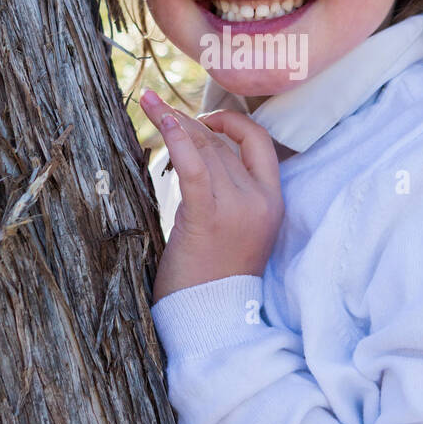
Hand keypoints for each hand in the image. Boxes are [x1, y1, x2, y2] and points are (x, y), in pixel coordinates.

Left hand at [140, 89, 284, 301]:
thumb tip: (200, 153)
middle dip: (190, 123)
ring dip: (175, 122)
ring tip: (149, 104)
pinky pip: (194, 166)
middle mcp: (260, 200)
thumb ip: (228, 192)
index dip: (231, 122)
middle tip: (160, 109)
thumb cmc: (212, 277)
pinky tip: (161, 119)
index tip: (204, 120)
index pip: (260, 142)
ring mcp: (238, 208)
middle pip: (224, 144)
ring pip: (206, 149)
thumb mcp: (235, 229)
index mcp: (272, 202)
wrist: (209, 319)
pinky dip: (176, 138)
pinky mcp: (208, 217)